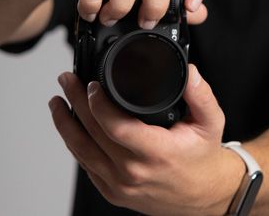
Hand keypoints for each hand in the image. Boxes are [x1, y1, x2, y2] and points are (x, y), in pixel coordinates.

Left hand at [49, 65, 242, 215]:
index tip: (92, 84)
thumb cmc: (203, 158)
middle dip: (75, 102)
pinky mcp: (113, 192)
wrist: (203, 195)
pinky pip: (87, 166)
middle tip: (67, 80)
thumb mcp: (211, 123)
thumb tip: (189, 72)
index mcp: (157, 153)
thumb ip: (201, 95)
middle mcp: (134, 172)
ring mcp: (120, 185)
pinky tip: (71, 127)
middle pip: (92, 134)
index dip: (98, 104)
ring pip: (82, 152)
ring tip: (57, 102)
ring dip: (65, 125)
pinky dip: (75, 144)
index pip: (116, 127)